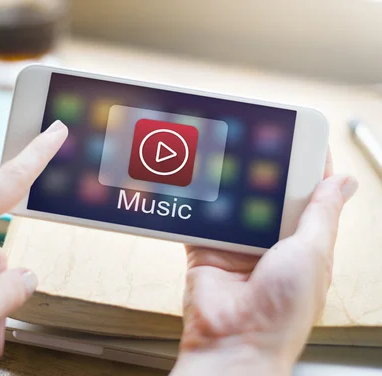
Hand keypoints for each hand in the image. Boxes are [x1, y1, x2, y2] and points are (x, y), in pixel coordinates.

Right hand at [173, 150, 357, 374]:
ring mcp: (237, 246)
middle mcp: (271, 243)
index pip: (308, 195)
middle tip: (256, 136)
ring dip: (230, 183)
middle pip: (268, 194)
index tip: (299, 136)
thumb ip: (321, 214)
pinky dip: (198, 203)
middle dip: (263, 168)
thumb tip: (342, 182)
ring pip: (234, 203)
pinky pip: (201, 220)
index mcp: (304, 244)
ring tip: (226, 151)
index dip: (306, 166)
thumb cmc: (282, 313)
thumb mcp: (313, 254)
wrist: (234, 342)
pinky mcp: (206, 250)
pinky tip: (198, 182)